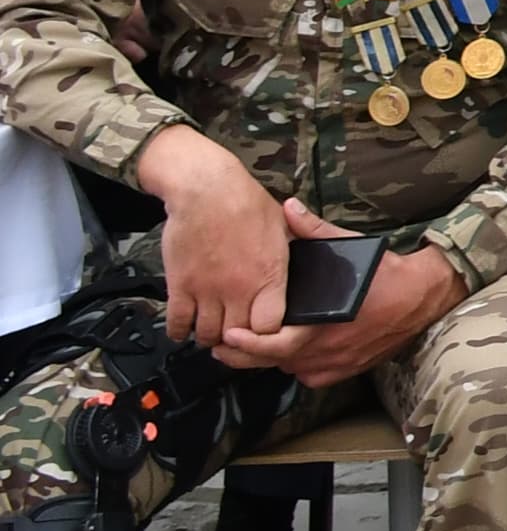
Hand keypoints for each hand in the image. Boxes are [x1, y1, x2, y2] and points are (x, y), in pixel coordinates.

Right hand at [141, 128, 284, 351]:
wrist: (206, 188)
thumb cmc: (246, 202)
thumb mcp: (282, 228)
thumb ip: (289, 255)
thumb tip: (305, 265)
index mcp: (270, 277)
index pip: (271, 327)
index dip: (268, 336)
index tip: (263, 333)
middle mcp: (239, 289)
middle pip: (238, 336)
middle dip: (238, 342)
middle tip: (235, 339)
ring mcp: (208, 290)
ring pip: (207, 334)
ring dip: (209, 337)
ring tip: (212, 333)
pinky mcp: (180, 285)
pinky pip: (178, 322)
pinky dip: (179, 331)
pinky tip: (183, 330)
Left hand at [218, 204, 461, 386]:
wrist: (427, 294)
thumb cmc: (389, 273)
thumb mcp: (352, 247)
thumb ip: (315, 230)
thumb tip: (288, 207)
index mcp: (324, 325)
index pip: (273, 346)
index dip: (246, 345)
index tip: (227, 336)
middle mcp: (328, 350)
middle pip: (273, 364)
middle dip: (244, 356)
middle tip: (223, 346)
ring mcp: (339, 363)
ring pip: (290, 370)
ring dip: (271, 361)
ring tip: (251, 346)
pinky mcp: (351, 369)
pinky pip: (312, 376)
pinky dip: (297, 367)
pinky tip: (291, 354)